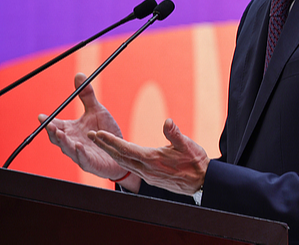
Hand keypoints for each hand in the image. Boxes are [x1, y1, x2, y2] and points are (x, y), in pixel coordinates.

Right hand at [40, 72, 126, 181]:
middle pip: (57, 138)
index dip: (47, 121)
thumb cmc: (105, 133)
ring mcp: (80, 154)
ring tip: (60, 133)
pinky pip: (83, 159)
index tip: (41, 115)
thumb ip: (87, 96)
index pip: (55, 126)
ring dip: (63, 141)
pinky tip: (79, 146)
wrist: (120, 151)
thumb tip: (79, 75)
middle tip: (49, 124)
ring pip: (68, 149)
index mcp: (71, 130)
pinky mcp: (90, 163)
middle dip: (52, 131)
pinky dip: (80, 153)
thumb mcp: (97, 111)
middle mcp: (72, 142)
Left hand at [90, 118, 208, 195]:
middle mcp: (146, 169)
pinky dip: (120, 159)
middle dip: (104, 146)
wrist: (201, 182)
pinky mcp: (150, 177)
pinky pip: (130, 168)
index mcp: (153, 159)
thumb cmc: (195, 162)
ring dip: (110, 152)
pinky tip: (119, 155)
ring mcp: (147, 175)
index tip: (99, 133)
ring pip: (123, 163)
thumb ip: (175, 133)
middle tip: (91, 136)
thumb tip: (167, 121)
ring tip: (100, 143)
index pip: (126, 149)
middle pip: (119, 157)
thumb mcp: (188, 145)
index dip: (111, 141)